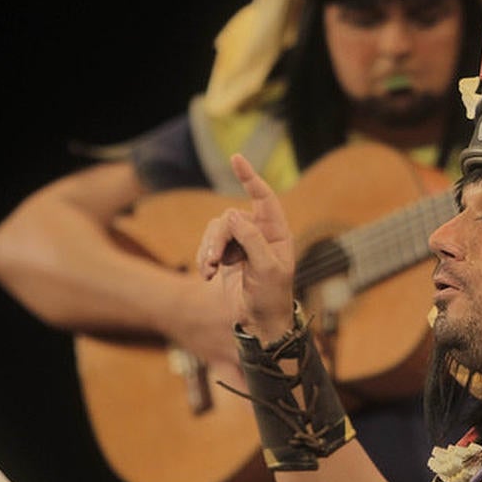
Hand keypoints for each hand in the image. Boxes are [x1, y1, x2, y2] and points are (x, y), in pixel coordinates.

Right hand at [197, 154, 295, 343]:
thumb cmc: (272, 298)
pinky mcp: (228, 256)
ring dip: (209, 249)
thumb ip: (252, 240)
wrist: (261, 322)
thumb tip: (234, 213)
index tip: (236, 158)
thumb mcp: (267, 269)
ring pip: (216, 231)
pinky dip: (204, 257)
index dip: (250, 178)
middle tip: (214, 261)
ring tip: (208, 271)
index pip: (264, 198)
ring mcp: (243, 245)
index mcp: (277, 234)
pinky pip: (209, 245)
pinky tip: (205, 275)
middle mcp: (261, 235)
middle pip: (230, 219)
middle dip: (219, 238)